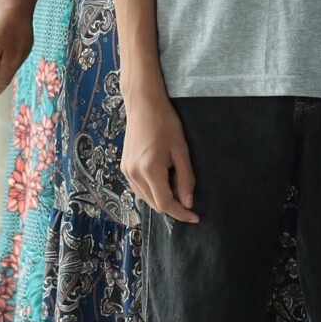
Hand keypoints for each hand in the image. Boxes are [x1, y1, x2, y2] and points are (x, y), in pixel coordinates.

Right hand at [122, 94, 198, 222]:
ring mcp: (126, 172)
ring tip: (175, 180)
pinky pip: (140, 189)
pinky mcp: (124, 168)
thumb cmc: (165, 123)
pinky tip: (163, 177)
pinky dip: (153, 191)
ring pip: (147, 199)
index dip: (181, 214)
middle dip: (174, 205)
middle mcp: (134, 174)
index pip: (165, 204)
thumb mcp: (181, 151)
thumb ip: (185, 179)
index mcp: (149, 170)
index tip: (195, 217)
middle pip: (155, 205)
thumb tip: (188, 203)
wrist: (143, 104)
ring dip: (163, 198)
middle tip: (188, 193)